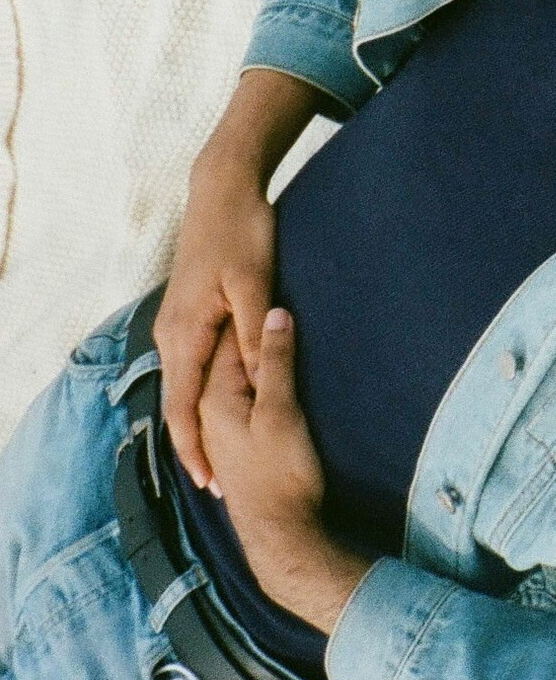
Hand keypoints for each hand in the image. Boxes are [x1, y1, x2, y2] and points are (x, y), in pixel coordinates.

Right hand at [158, 69, 322, 491]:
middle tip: (222, 488)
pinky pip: (193, 367)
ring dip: (199, 423)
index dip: (195, 450)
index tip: (212, 484)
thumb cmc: (242, 233)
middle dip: (196, 447)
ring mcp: (177, 325)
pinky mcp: (190, 315)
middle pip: (180, 405)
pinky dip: (203, 395)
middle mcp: (171, 335)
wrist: (222, 192)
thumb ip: (255, 330)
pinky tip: (222, 407)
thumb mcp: (254, 282)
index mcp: (184, 334)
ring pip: (186, 387)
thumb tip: (260, 375)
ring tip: (221, 461)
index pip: (182, 408)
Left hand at [200, 311, 370, 635]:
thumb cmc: (282, 470)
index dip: (251, 312)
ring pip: (232, 379)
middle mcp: (208, 412)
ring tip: (281, 335)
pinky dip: (253, 381)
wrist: (282, 532)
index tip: (273, 287)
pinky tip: (271, 379)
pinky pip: (239, 398)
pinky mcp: (236, 444)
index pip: (227, 341)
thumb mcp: (283, 411)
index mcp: (213, 398)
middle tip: (280, 303)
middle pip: (225, 359)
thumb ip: (276, 361)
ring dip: (253, 358)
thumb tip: (277, 313)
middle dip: (247, 333)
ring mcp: (220, 430)